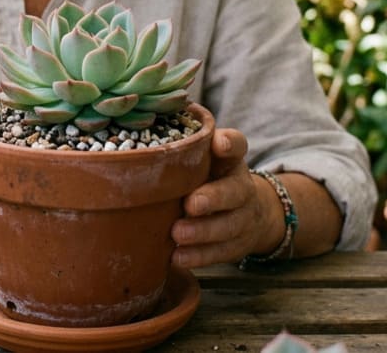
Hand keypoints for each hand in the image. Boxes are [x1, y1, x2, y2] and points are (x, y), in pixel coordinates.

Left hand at [171, 126, 282, 267]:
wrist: (247, 211)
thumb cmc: (207, 178)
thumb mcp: (201, 159)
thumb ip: (181, 147)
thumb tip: (138, 129)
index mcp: (230, 160)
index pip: (237, 145)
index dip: (230, 144)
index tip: (219, 144)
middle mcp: (241, 186)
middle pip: (234, 191)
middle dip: (213, 198)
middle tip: (189, 204)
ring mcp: (243, 217)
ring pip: (229, 226)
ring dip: (203, 232)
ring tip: (177, 234)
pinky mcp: (238, 244)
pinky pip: (222, 252)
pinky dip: (200, 256)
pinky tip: (178, 257)